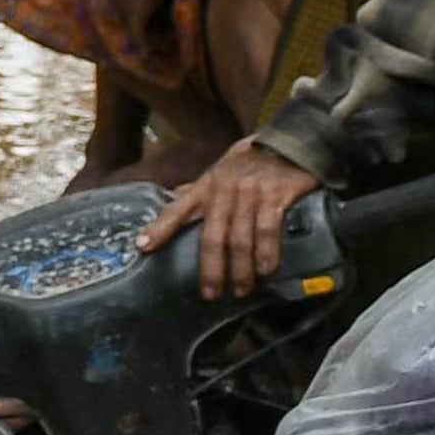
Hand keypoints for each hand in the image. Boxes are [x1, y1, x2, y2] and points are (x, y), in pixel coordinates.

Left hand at [145, 140, 320, 298]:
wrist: (290, 141)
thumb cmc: (251, 160)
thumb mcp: (220, 170)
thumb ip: (199, 188)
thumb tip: (175, 196)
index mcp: (207, 185)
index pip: (178, 209)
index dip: (160, 228)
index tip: (143, 247)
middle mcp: (224, 190)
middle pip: (212, 236)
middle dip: (210, 269)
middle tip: (210, 293)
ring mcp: (250, 193)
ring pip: (240, 238)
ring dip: (240, 269)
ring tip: (241, 289)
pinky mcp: (276, 195)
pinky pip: (268, 230)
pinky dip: (266, 254)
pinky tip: (265, 270)